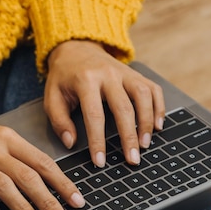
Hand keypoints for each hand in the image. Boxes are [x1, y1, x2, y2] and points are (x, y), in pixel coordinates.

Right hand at [0, 116, 84, 209]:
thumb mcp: (0, 137)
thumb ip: (22, 156)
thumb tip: (51, 182)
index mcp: (9, 138)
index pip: (42, 162)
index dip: (62, 183)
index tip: (77, 200)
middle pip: (27, 177)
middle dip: (48, 201)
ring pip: (4, 187)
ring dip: (23, 208)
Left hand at [44, 40, 165, 166]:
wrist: (77, 48)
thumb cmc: (64, 77)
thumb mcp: (52, 96)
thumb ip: (59, 120)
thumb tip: (71, 143)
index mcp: (85, 80)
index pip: (94, 115)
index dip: (98, 141)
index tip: (100, 161)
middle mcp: (108, 74)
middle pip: (124, 108)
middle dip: (129, 137)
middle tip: (132, 159)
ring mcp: (125, 72)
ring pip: (143, 96)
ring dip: (147, 122)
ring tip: (145, 145)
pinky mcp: (136, 74)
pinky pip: (153, 89)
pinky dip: (159, 107)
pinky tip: (157, 126)